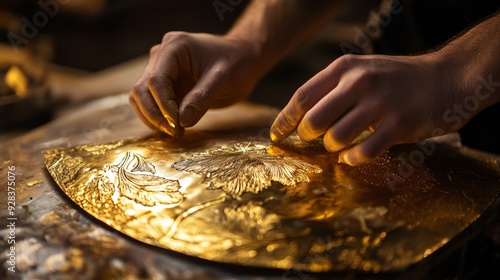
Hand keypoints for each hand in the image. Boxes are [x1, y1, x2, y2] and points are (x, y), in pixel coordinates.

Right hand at [129, 32, 259, 136]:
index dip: (163, 106)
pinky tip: (174, 128)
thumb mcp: (223, 78)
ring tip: (176, 132)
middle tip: (176, 132)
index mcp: (174, 47)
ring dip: (153, 119)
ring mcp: (160, 70)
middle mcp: (161, 57)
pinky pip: (151, 104)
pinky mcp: (165, 85)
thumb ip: (201, 98)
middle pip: (142, 90)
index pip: (156, 80)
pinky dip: (157, 119)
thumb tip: (181, 121)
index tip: (177, 125)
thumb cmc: (237, 62)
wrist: (243, 59)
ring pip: (140, 98)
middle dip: (155, 115)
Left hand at [270, 53, 470, 165]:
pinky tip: (354, 156)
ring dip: (332, 148)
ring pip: (335, 139)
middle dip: (307, 137)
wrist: (447, 77)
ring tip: (339, 145)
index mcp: (345, 67)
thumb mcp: (362, 70)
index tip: (276, 135)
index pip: (302, 96)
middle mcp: (359, 82)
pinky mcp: (399, 124)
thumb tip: (298, 119)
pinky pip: (362, 152)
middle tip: (313, 140)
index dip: (284, 119)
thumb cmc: (396, 79)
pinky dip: (352, 159)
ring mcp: (380, 103)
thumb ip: (332, 89)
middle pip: (313, 121)